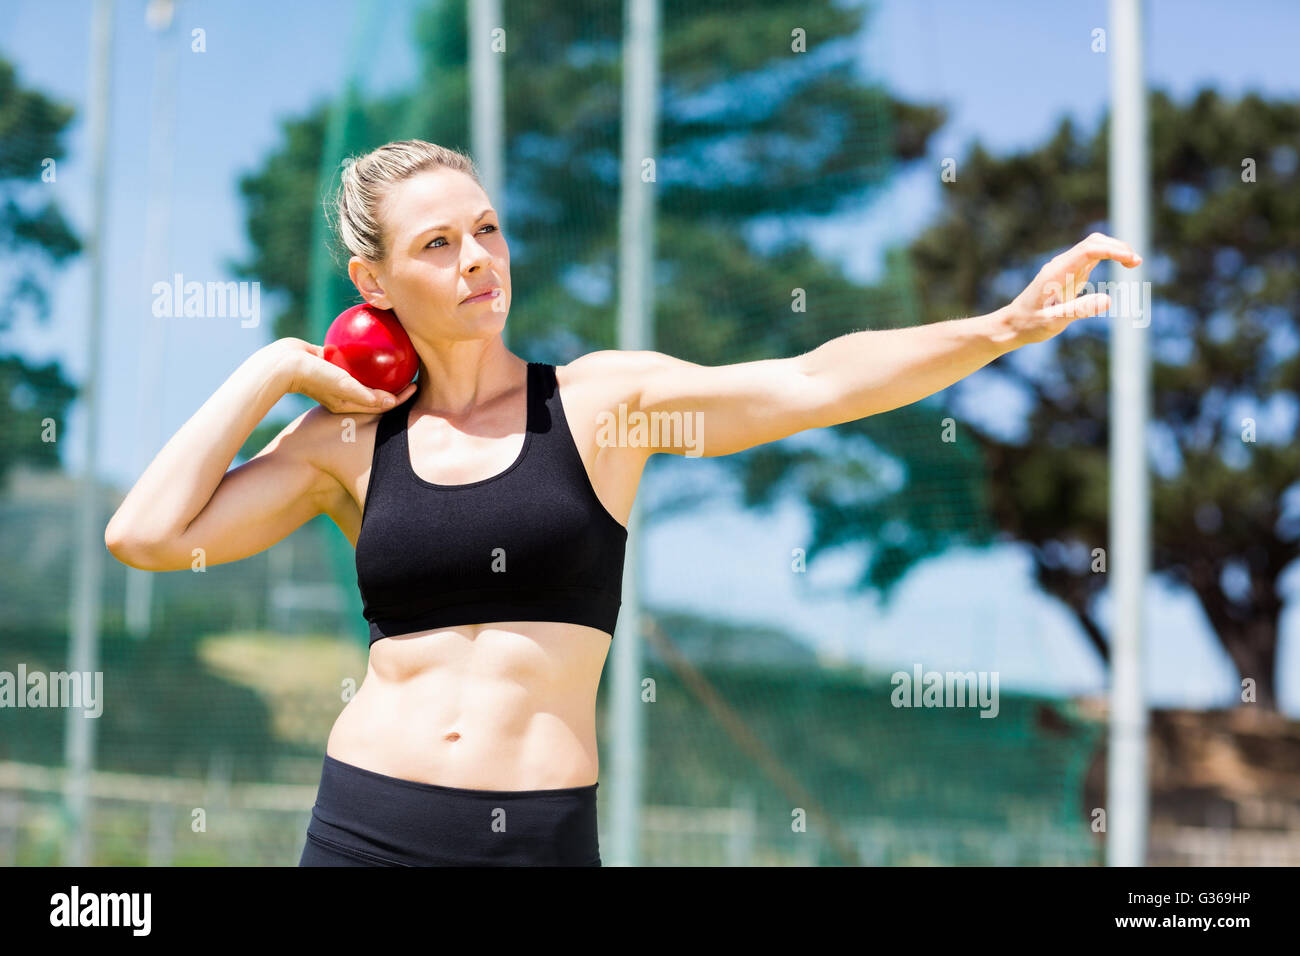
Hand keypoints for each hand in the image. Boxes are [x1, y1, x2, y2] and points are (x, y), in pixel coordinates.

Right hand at [277, 338, 417, 412]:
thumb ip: (365, 395)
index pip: (382, 403)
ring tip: (397, 351)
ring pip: (365, 372)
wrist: (283, 363)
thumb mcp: (343, 387)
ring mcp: (338, 378)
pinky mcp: (331, 363)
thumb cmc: (314, 377)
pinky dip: (363, 350)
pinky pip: (352, 356)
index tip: (416, 385)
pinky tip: (374, 334)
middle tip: (412, 367)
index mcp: (350, 403)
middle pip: (377, 388)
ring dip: (381, 366)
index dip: (401, 397)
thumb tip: (391, 402)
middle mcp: (346, 392)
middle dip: (396, 382)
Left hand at [997, 232, 1142, 345]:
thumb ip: (1079, 310)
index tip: (1132, 260)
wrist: (1013, 324)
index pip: (1088, 250)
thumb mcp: (1054, 322)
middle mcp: (1061, 265)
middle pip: (1093, 242)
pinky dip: (1110, 256)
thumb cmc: (1030, 324)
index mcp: (1056, 272)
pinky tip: (1124, 264)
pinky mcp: (1070, 274)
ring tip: (1134, 263)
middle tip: (1136, 262)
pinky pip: (1092, 257)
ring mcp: (1066, 267)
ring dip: (1115, 249)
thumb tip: (1108, 300)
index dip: (1112, 250)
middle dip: (1117, 246)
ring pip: (1094, 246)